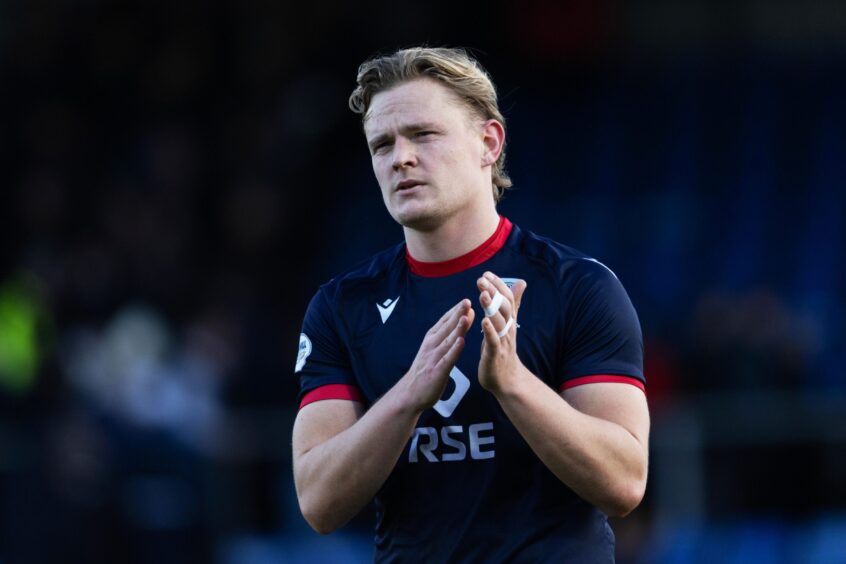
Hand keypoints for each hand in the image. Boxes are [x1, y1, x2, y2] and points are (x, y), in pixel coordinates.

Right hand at [401, 299, 474, 412]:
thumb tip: (460, 320)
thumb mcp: (433, 351)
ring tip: (466, 316)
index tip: (465, 300)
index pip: (444, 322)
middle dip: (457, 314)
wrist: (409, 394)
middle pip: (446, 328)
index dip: (455, 311)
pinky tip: (461, 341)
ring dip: (457, 328)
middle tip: (467, 301)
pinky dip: (454, 350)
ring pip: (448, 341)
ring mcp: (433, 359)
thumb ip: (446, 337)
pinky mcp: (437, 372)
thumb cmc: (425, 372)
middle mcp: (431, 347)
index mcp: (431, 340)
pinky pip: (447, 359)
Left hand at [477, 272, 527, 392]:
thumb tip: (522, 282)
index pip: (507, 298)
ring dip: (491, 307)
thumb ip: (513, 303)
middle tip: (481, 279)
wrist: (507, 379)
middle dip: (493, 292)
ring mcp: (503, 341)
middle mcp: (508, 328)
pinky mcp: (495, 354)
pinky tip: (483, 321)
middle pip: (504, 307)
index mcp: (509, 320)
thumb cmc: (503, 349)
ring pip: (499, 322)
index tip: (487, 273)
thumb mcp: (508, 324)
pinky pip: (493, 341)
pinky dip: (489, 330)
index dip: (498, 285)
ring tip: (483, 294)